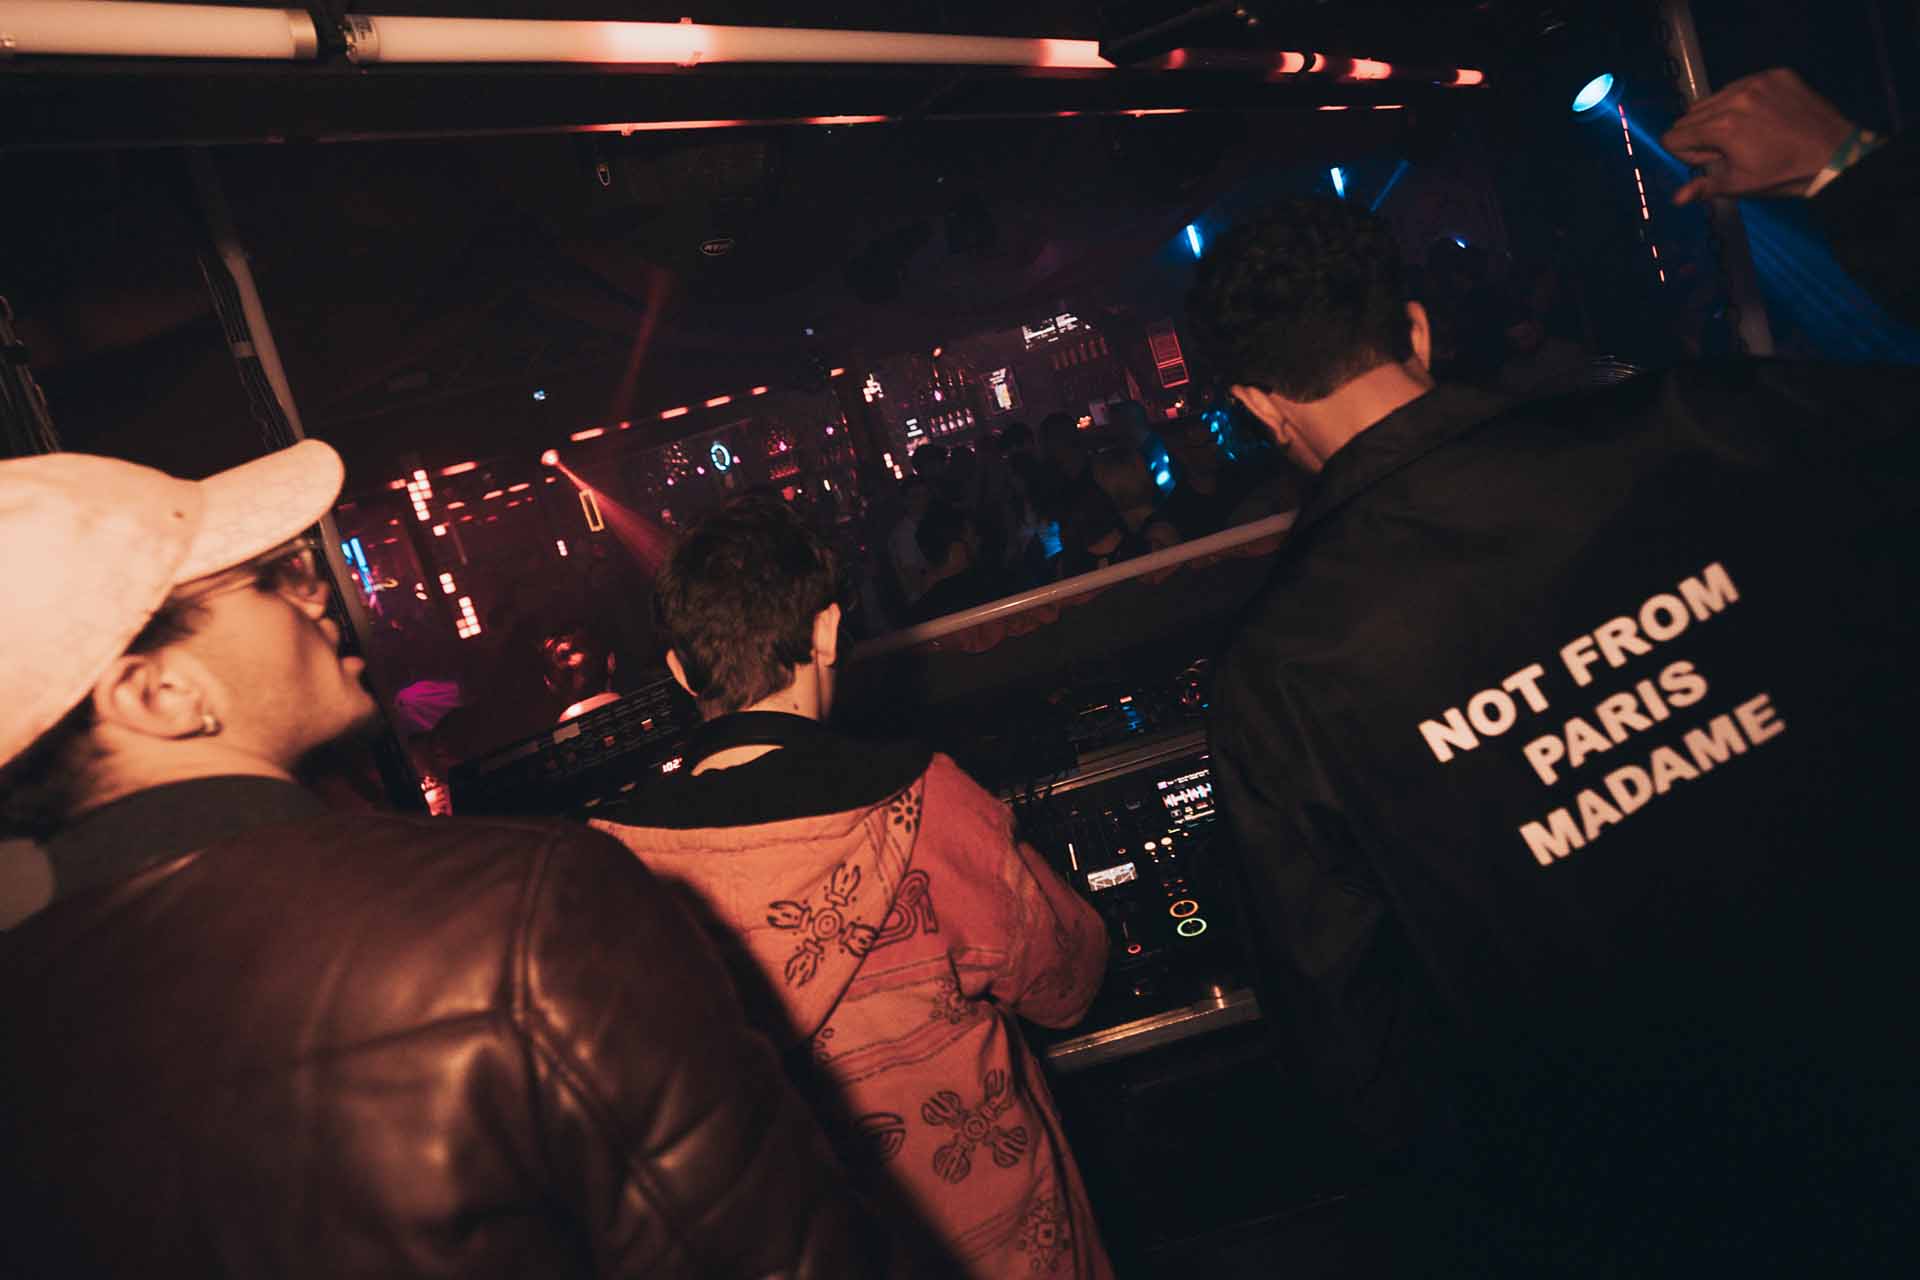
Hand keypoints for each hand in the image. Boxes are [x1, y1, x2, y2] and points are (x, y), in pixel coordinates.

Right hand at [1663, 68, 1855, 204]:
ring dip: (1718, 114)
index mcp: (1722, 127)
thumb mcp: (1740, 185)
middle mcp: (1735, 98)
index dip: (1685, 153)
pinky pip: (1742, 83)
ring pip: (1714, 97)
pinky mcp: (1776, 74)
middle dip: (1699, 134)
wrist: (1834, 153)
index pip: (1674, 135)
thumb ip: (1703, 187)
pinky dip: (1742, 99)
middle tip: (1727, 148)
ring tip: (1744, 130)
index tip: (1707, 161)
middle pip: (1690, 115)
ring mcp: (1757, 82)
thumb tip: (1676, 198)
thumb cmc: (1782, 174)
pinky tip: (1760, 114)